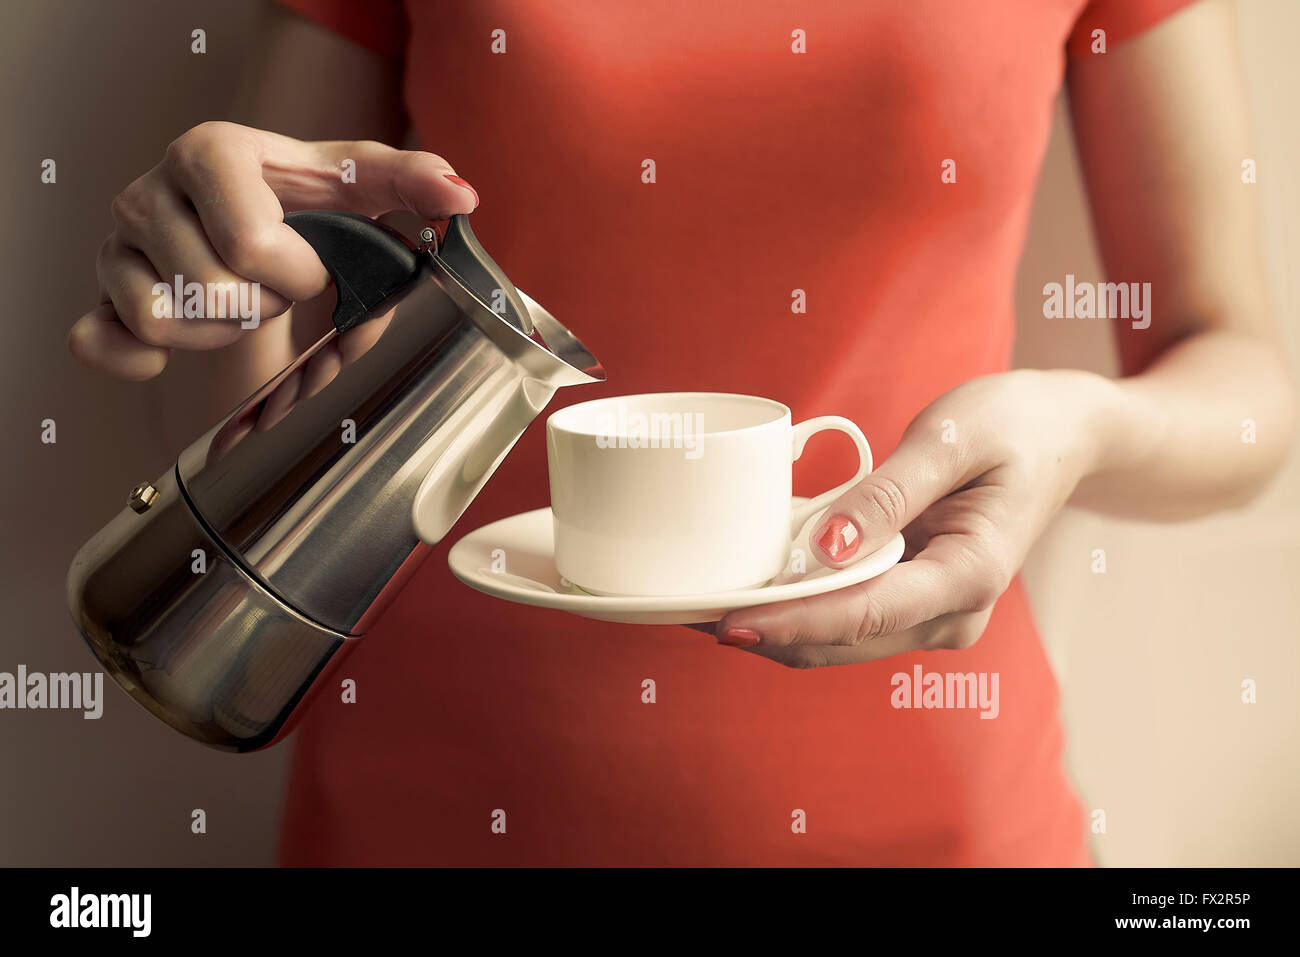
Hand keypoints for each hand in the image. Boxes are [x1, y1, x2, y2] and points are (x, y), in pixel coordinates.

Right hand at [67, 121, 478, 384]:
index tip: (318, 267)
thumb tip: (459, 196)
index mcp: (212, 152)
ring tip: (244, 308)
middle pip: (213, 291)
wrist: (253, 225)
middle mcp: (150, 191)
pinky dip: (140, 357)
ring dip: (221, 334)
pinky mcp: (101, 294)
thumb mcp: (362, 187)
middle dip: (266, 306)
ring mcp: (117, 244)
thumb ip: (413, 181)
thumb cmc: (308, 204)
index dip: (299, 275)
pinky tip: (176, 347)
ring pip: (164, 321)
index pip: (251, 245)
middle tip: (279, 290)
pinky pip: (97, 340)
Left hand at [714, 369, 1121, 667]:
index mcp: (969, 573)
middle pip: (840, 640)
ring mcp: (935, 615)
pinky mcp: (916, 602)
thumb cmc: (1014, 425)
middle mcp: (953, 612)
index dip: (788, 621)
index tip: (725, 621)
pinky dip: (797, 608)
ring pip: (837, 640)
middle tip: (686, 610)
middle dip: (764, 631)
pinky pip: (847, 618)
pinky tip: (749, 587)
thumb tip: (826, 549)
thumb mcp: (951, 440)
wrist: (1065, 435)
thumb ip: (888, 496)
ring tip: (701, 602)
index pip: (862, 612)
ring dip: (773, 625)